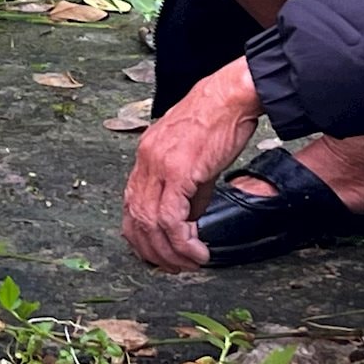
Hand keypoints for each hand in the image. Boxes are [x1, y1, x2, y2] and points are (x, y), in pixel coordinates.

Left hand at [121, 57, 265, 270]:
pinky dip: (182, 241)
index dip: (141, 234)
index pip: (131, 204)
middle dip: (153, 250)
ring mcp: (159, 165)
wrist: (232, 96)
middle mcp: (146, 161)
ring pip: (151, 223)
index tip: (157, 252)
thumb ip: (188, 189)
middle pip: (136, 218)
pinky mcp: (179, 172)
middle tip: (172, 267)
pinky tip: (196, 251)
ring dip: (170, 251)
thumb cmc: (218, 119)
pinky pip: (171, 218)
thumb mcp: (195, 157)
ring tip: (190, 263)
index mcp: (146, 155)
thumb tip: (190, 218)